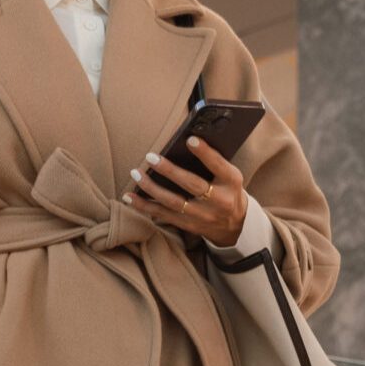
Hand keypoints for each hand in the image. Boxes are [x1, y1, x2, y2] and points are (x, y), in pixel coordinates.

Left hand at [124, 136, 246, 247]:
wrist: (235, 224)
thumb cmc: (227, 189)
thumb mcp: (228, 175)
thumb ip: (212, 161)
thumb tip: (185, 140)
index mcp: (231, 182)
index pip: (219, 166)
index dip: (205, 153)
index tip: (190, 139)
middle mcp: (219, 201)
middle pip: (192, 185)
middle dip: (170, 171)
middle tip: (151, 157)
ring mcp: (203, 216)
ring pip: (174, 202)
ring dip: (152, 188)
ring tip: (136, 173)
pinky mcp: (189, 225)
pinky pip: (163, 215)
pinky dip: (144, 205)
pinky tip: (129, 197)